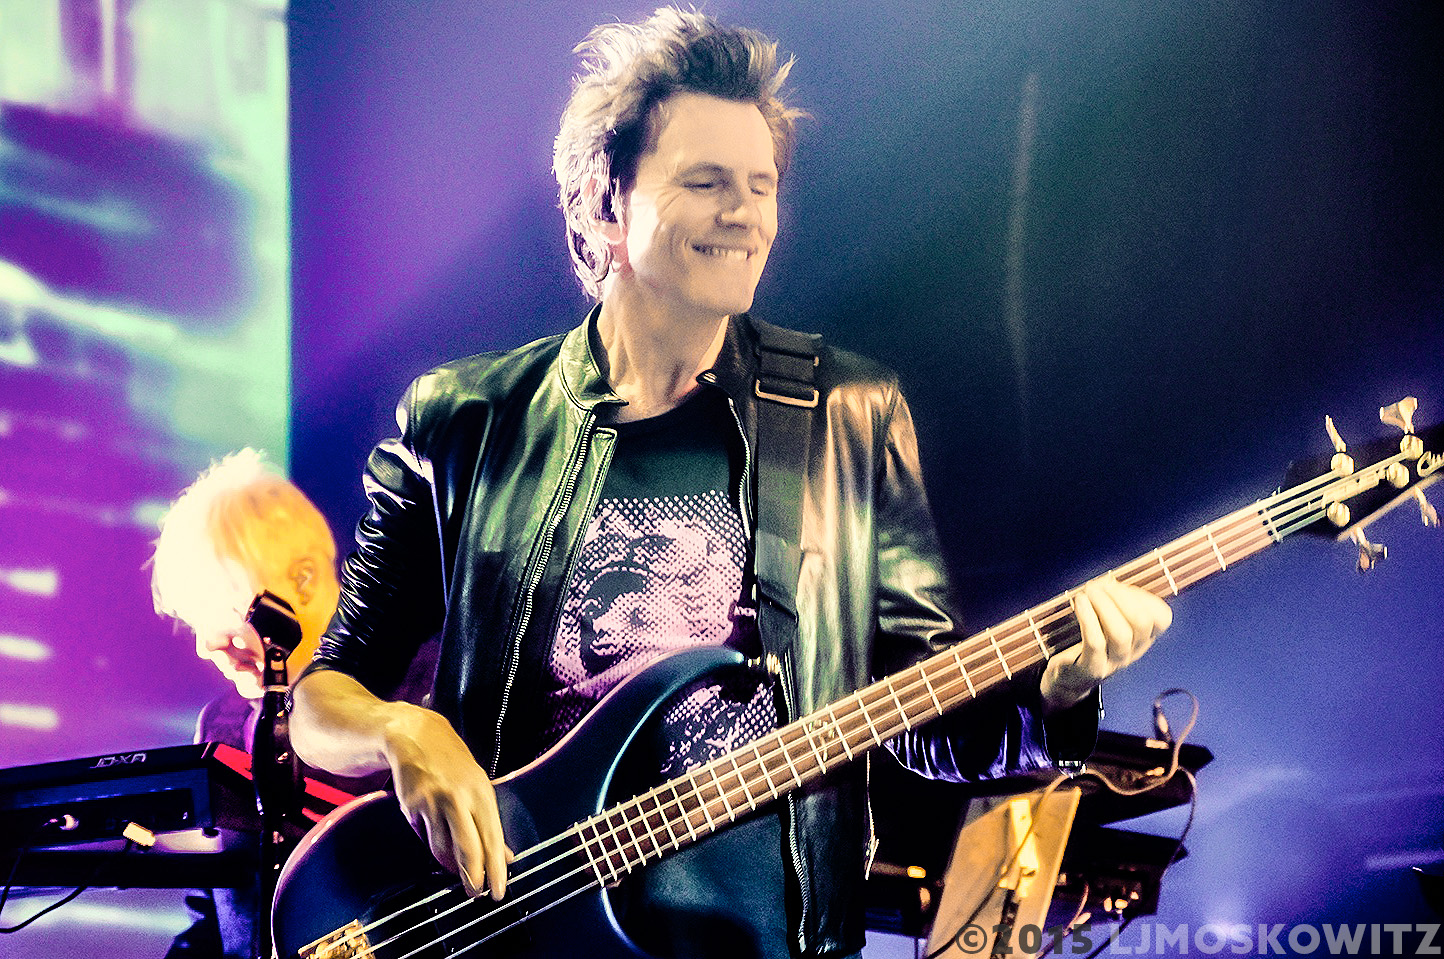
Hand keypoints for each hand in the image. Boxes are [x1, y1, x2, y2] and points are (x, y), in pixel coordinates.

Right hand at [383, 703, 512, 898]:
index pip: (492, 838)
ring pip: (442, 848)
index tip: (498, 890)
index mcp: (481, 792)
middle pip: (468, 847)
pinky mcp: (412, 806)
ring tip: (459, 872)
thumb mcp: (479, 787)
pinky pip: (424, 836)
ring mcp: (433, 802)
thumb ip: (490, 823)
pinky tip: (438, 842)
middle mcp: (459, 798)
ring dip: (451, 865)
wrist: (416, 737)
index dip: (495, 868)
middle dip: (473, 876)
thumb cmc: (453, 765)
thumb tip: (506, 856)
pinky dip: (432, 843)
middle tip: (476, 893)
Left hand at [1040, 575, 1171, 712]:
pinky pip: (1095, 642)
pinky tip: (1079, 602)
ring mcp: (1115, 661)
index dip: (1142, 596)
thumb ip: (1113, 601)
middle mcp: (1134, 650)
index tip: (1117, 587)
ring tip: (1087, 592)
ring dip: (1104, 606)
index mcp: (1143, 637)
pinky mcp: (1093, 668)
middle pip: (1141, 622)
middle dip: (1120, 597)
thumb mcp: (1107, 621)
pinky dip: (1088, 618)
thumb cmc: (1090, 640)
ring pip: (1120, 633)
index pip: (1161, 617)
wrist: (1070, 677)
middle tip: (1096, 586)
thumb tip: (1109, 582)